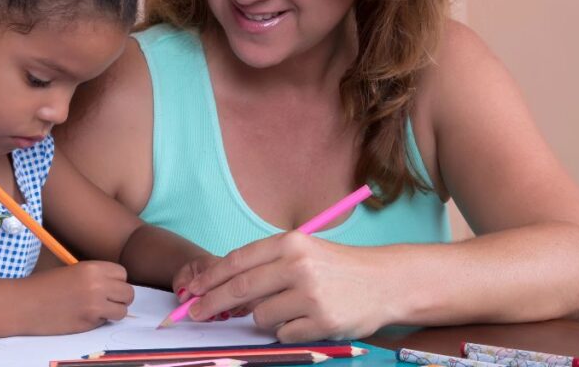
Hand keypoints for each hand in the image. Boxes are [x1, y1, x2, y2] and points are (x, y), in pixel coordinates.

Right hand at [23, 261, 133, 334]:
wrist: (24, 303)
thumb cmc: (44, 285)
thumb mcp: (73, 270)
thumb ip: (95, 275)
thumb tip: (114, 284)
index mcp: (93, 268)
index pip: (123, 274)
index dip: (117, 280)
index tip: (108, 285)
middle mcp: (98, 286)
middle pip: (128, 293)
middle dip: (120, 297)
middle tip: (108, 300)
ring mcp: (94, 307)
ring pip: (122, 311)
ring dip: (114, 311)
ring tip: (99, 310)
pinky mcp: (88, 324)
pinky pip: (105, 322)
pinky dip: (100, 321)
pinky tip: (84, 316)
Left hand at [185, 233, 389, 340]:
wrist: (386, 281)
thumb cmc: (338, 267)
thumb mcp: (303, 253)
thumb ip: (267, 267)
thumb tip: (223, 290)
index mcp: (291, 242)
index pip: (238, 261)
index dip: (210, 278)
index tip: (192, 290)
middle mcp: (299, 266)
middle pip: (240, 289)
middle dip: (211, 302)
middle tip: (193, 312)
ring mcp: (311, 295)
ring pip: (260, 316)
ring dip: (263, 318)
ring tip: (290, 308)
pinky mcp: (321, 322)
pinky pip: (282, 334)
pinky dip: (286, 331)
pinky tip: (306, 319)